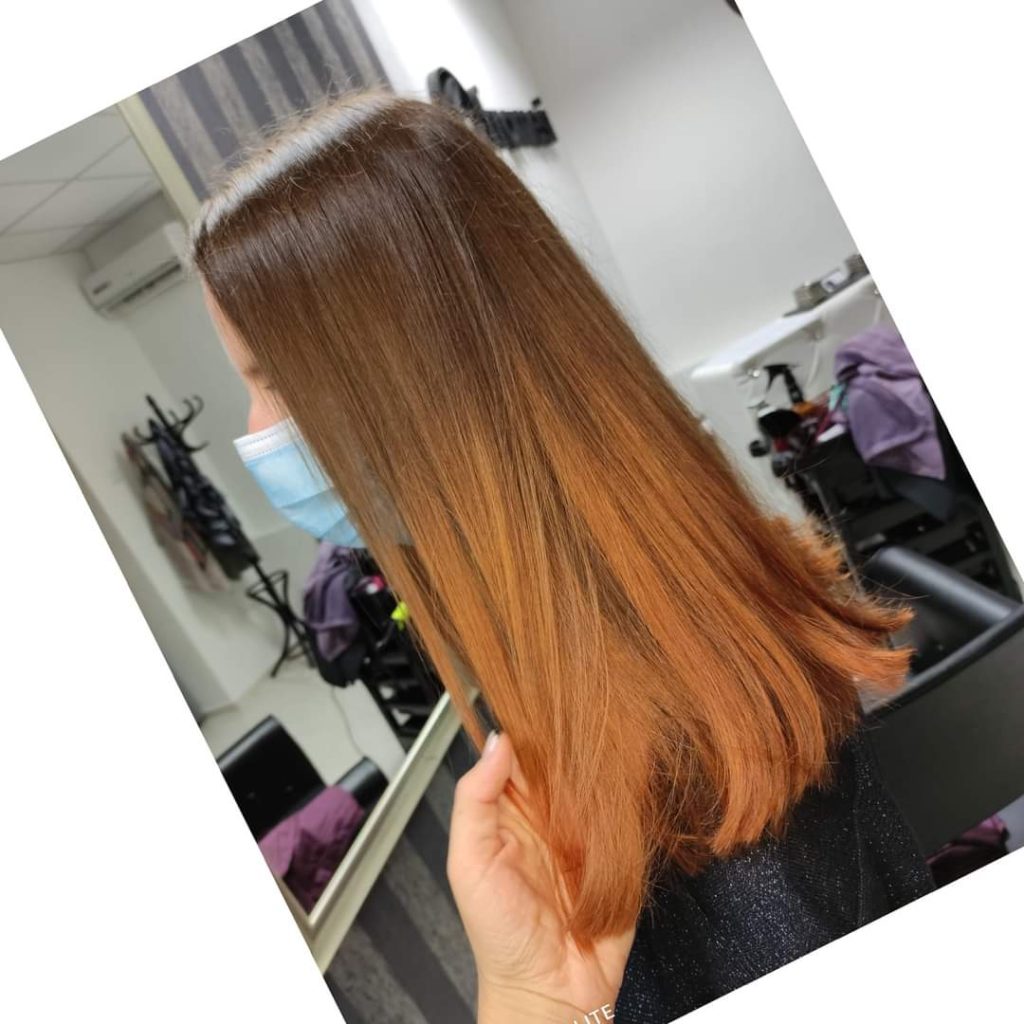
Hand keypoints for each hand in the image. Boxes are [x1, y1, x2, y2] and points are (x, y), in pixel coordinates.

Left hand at [447, 732, 635, 1022]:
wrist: (550, 994)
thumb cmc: (501, 937)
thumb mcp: (469, 864)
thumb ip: (475, 801)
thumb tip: (496, 743)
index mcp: (507, 813)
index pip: (519, 755)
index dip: (529, 726)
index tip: (541, 697)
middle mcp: (547, 817)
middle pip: (560, 761)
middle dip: (571, 737)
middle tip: (581, 706)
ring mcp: (584, 833)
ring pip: (595, 780)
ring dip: (601, 763)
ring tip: (605, 735)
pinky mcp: (618, 853)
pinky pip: (626, 814)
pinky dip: (628, 797)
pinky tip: (627, 778)